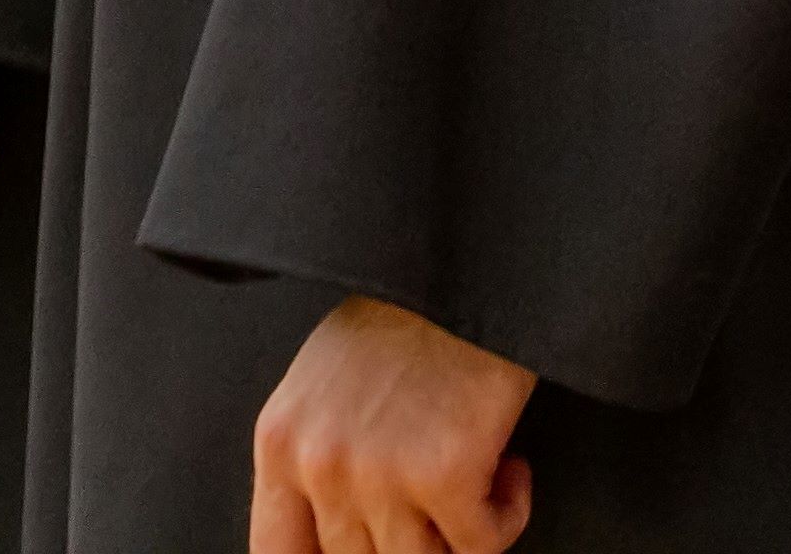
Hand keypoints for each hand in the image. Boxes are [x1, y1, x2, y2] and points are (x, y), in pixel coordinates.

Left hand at [250, 299, 536, 553]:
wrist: (463, 266)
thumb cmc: (404, 319)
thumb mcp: (322, 391)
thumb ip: (316, 464)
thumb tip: (338, 541)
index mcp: (281, 443)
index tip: (370, 549)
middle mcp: (321, 464)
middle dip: (411, 539)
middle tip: (439, 507)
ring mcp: (380, 473)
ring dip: (460, 532)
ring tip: (476, 480)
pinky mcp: (444, 474)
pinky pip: (481, 545)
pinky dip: (505, 516)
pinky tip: (508, 469)